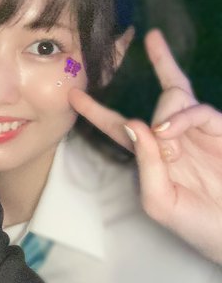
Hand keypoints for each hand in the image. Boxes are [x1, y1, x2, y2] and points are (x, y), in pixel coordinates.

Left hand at [69, 29, 221, 264]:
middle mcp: (175, 137)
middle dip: (161, 63)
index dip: (97, 110)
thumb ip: (146, 165)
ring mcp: (199, 132)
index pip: (120, 125)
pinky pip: (197, 111)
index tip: (74, 93)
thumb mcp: (159, 202)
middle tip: (149, 57)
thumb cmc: (196, 225)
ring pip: (176, 97)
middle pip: (163, 91)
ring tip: (171, 145)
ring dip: (166, 114)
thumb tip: (136, 124)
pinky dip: (181, 118)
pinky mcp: (220, 131)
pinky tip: (170, 134)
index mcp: (152, 155)